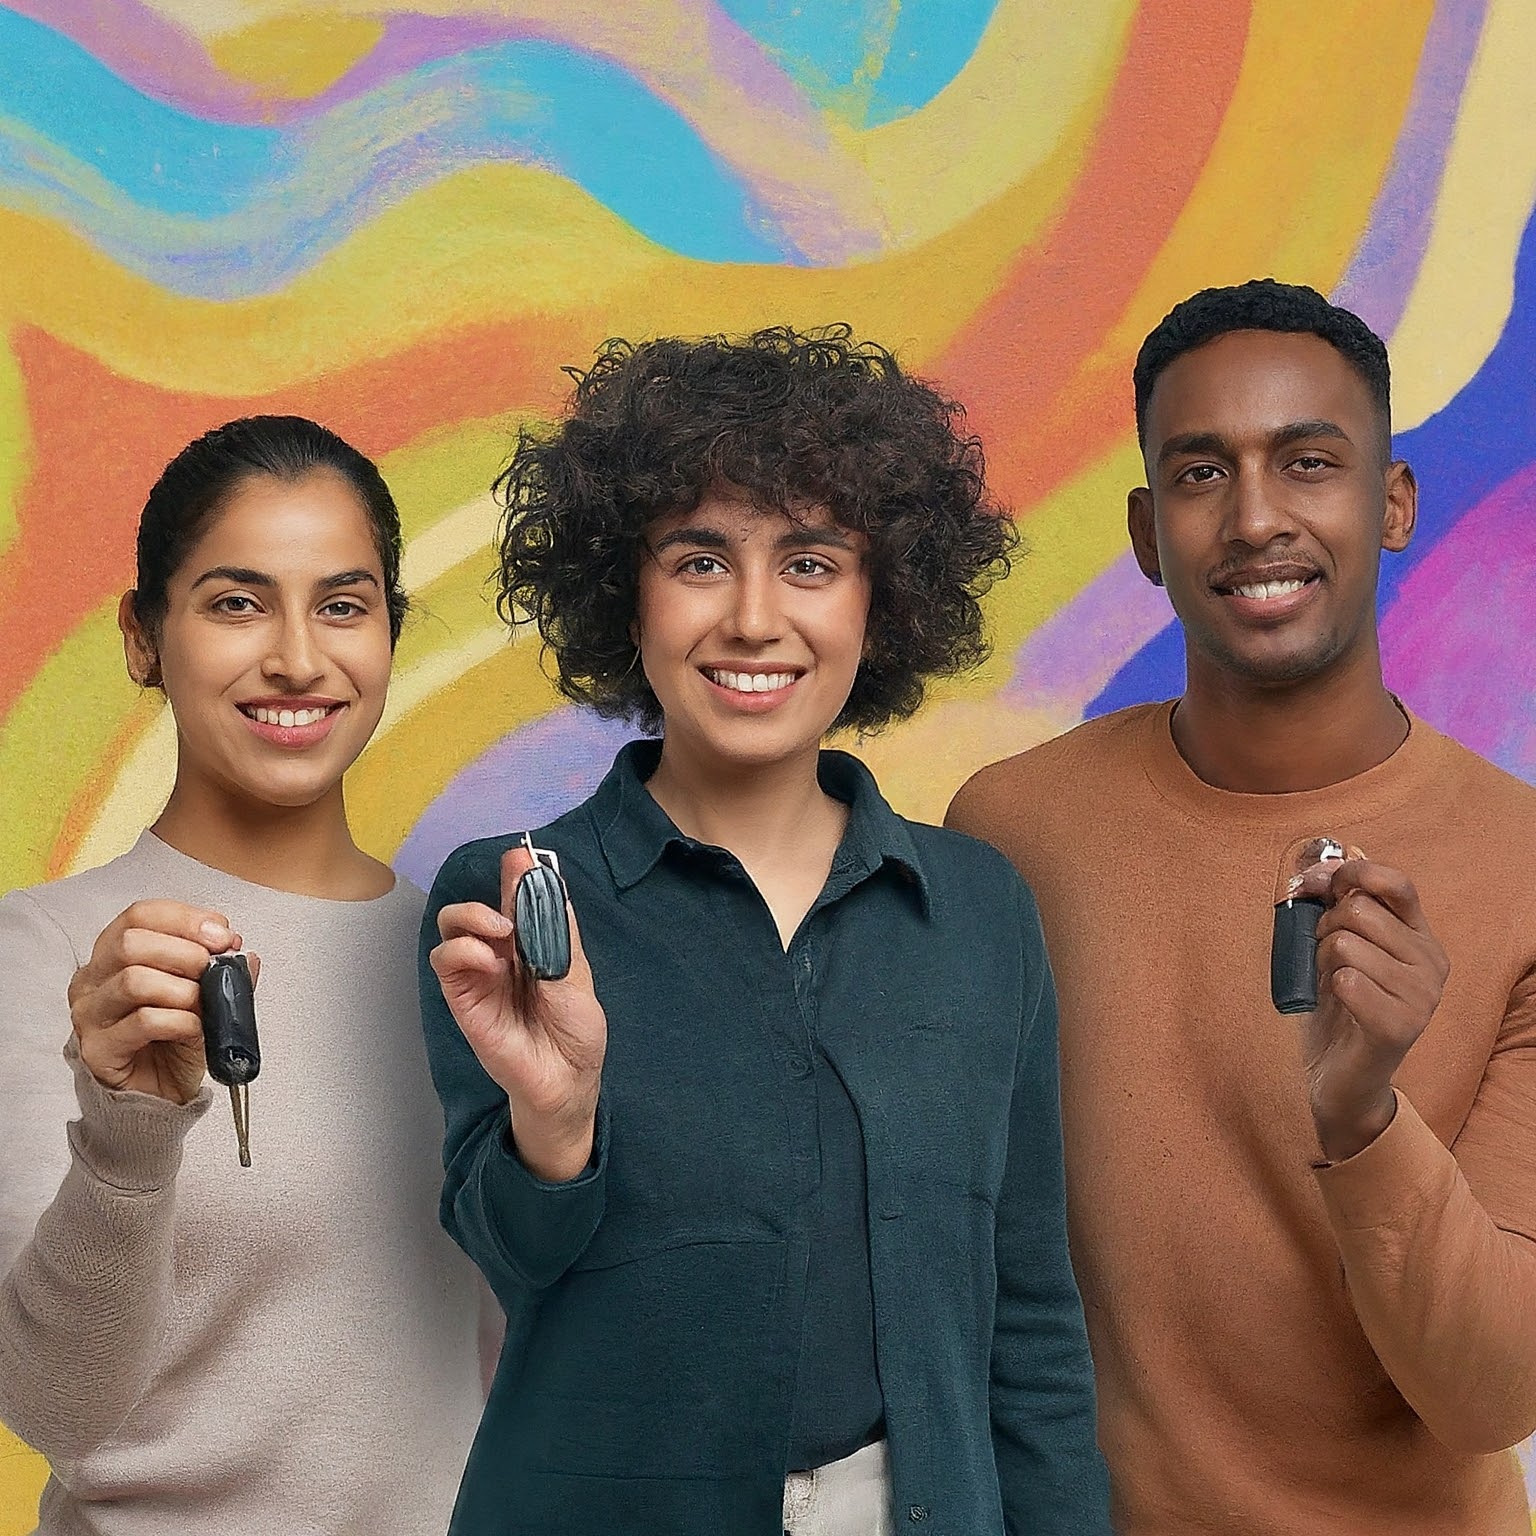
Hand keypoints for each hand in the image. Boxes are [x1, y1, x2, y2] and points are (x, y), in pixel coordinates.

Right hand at [69, 901, 250, 1104]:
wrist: (161, 1092)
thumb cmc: (176, 1035)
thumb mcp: (208, 993)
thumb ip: (222, 967)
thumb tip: (239, 948)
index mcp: (114, 954)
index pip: (140, 915)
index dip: (185, 919)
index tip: (222, 935)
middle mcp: (93, 979)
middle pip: (131, 942)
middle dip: (185, 952)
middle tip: (212, 970)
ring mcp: (89, 1014)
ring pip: (134, 980)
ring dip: (184, 990)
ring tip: (203, 1004)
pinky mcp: (97, 1049)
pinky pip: (144, 1021)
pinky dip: (181, 1020)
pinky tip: (194, 1028)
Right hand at [430, 846, 606, 1180]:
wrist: (566, 1080)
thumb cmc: (576, 1032)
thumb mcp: (576, 976)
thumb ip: (556, 933)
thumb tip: (547, 882)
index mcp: (533, 945)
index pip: (518, 900)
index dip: (517, 876)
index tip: (521, 856)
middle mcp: (502, 954)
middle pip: (481, 906)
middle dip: (494, 893)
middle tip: (512, 902)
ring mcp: (480, 974)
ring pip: (453, 926)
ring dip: (474, 918)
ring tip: (501, 934)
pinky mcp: (463, 998)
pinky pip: (445, 961)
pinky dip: (462, 950)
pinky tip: (489, 961)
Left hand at [1298, 858, 1449, 1160]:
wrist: (1340, 1075)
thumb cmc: (1338, 1004)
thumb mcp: (1340, 943)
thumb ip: (1344, 900)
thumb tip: (1337, 853)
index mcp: (1421, 937)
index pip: (1395, 883)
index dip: (1349, 873)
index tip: (1314, 884)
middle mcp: (1432, 963)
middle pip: (1359, 911)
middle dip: (1324, 927)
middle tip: (1323, 957)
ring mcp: (1422, 996)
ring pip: (1346, 944)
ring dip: (1322, 961)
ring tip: (1331, 985)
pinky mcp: (1401, 1026)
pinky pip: (1346, 980)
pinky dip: (1328, 989)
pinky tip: (1338, 1006)